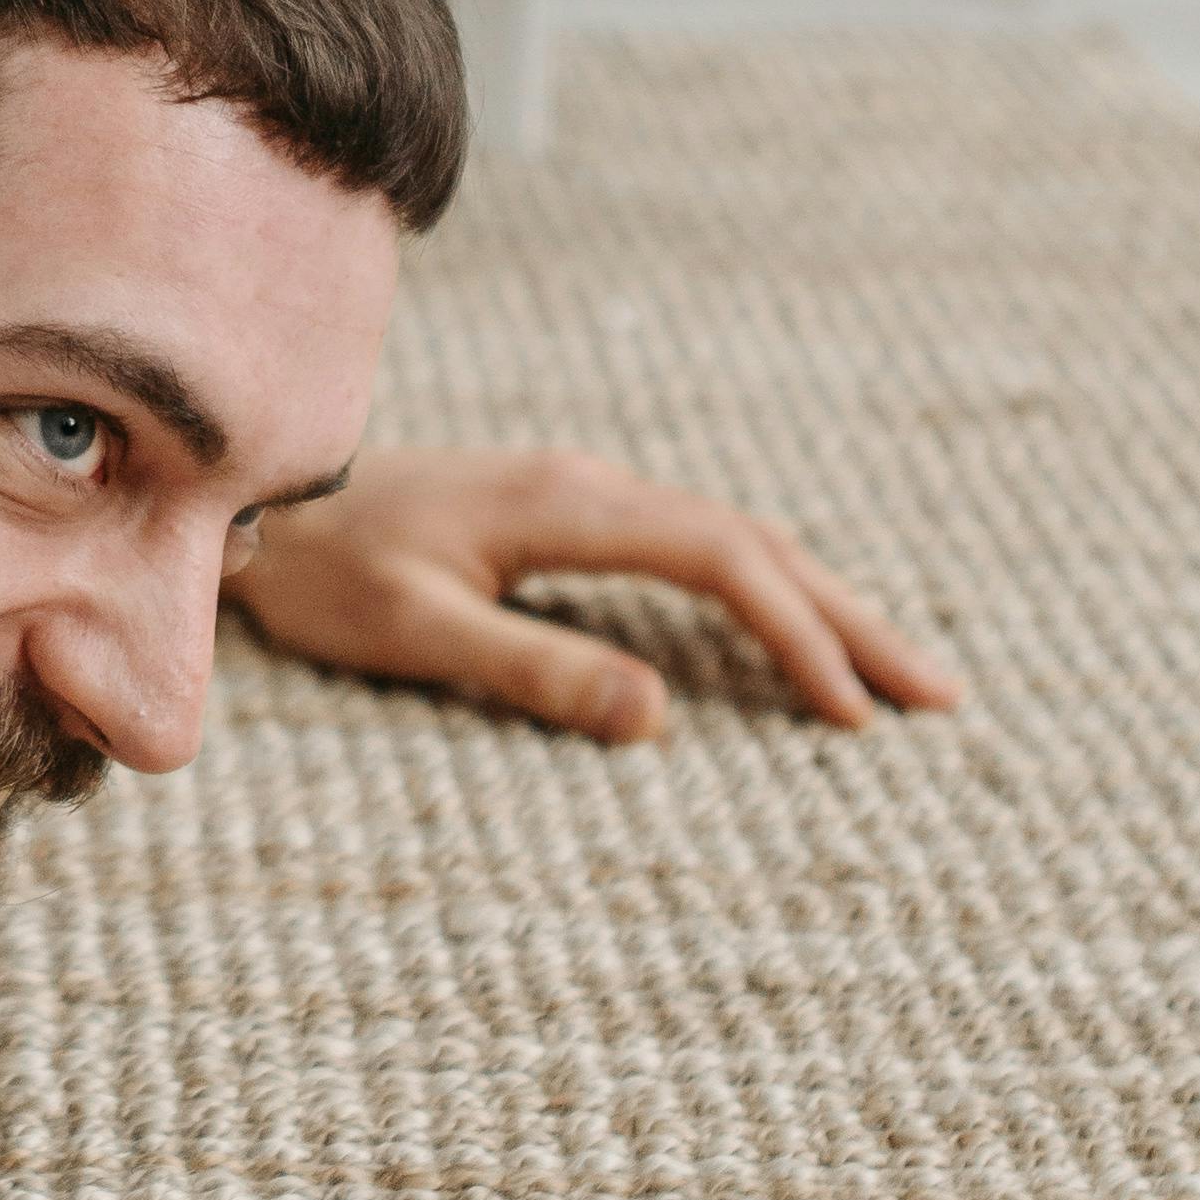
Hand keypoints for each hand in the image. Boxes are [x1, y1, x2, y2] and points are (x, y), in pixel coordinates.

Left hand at [229, 440, 956, 738]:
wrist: (258, 506)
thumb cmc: (323, 572)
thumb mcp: (416, 632)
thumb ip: (532, 669)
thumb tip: (659, 715)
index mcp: (570, 506)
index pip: (722, 561)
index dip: (797, 632)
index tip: (854, 709)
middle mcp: (593, 484)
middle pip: (755, 544)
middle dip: (850, 619)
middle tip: (941, 696)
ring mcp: (585, 491)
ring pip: (735, 539)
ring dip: (819, 602)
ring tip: (896, 674)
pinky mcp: (570, 511)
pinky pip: (696, 545)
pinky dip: (765, 588)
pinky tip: (794, 629)